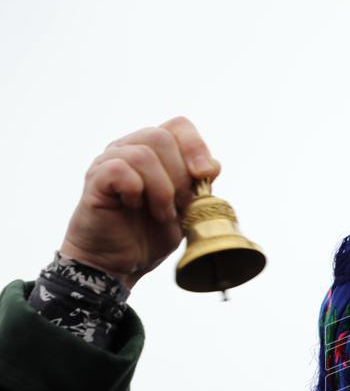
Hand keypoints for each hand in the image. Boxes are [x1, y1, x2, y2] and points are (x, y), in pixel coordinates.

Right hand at [59, 116, 221, 291]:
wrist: (120, 264)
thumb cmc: (150, 235)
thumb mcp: (186, 211)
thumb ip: (198, 186)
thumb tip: (214, 164)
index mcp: (154, 152)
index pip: (178, 126)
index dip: (196, 146)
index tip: (205, 175)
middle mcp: (129, 149)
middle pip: (161, 137)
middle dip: (180, 175)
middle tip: (180, 205)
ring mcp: (108, 162)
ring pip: (143, 154)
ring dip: (161, 189)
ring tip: (161, 213)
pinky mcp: (95, 180)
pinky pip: (119, 169)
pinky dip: (136, 190)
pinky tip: (135, 206)